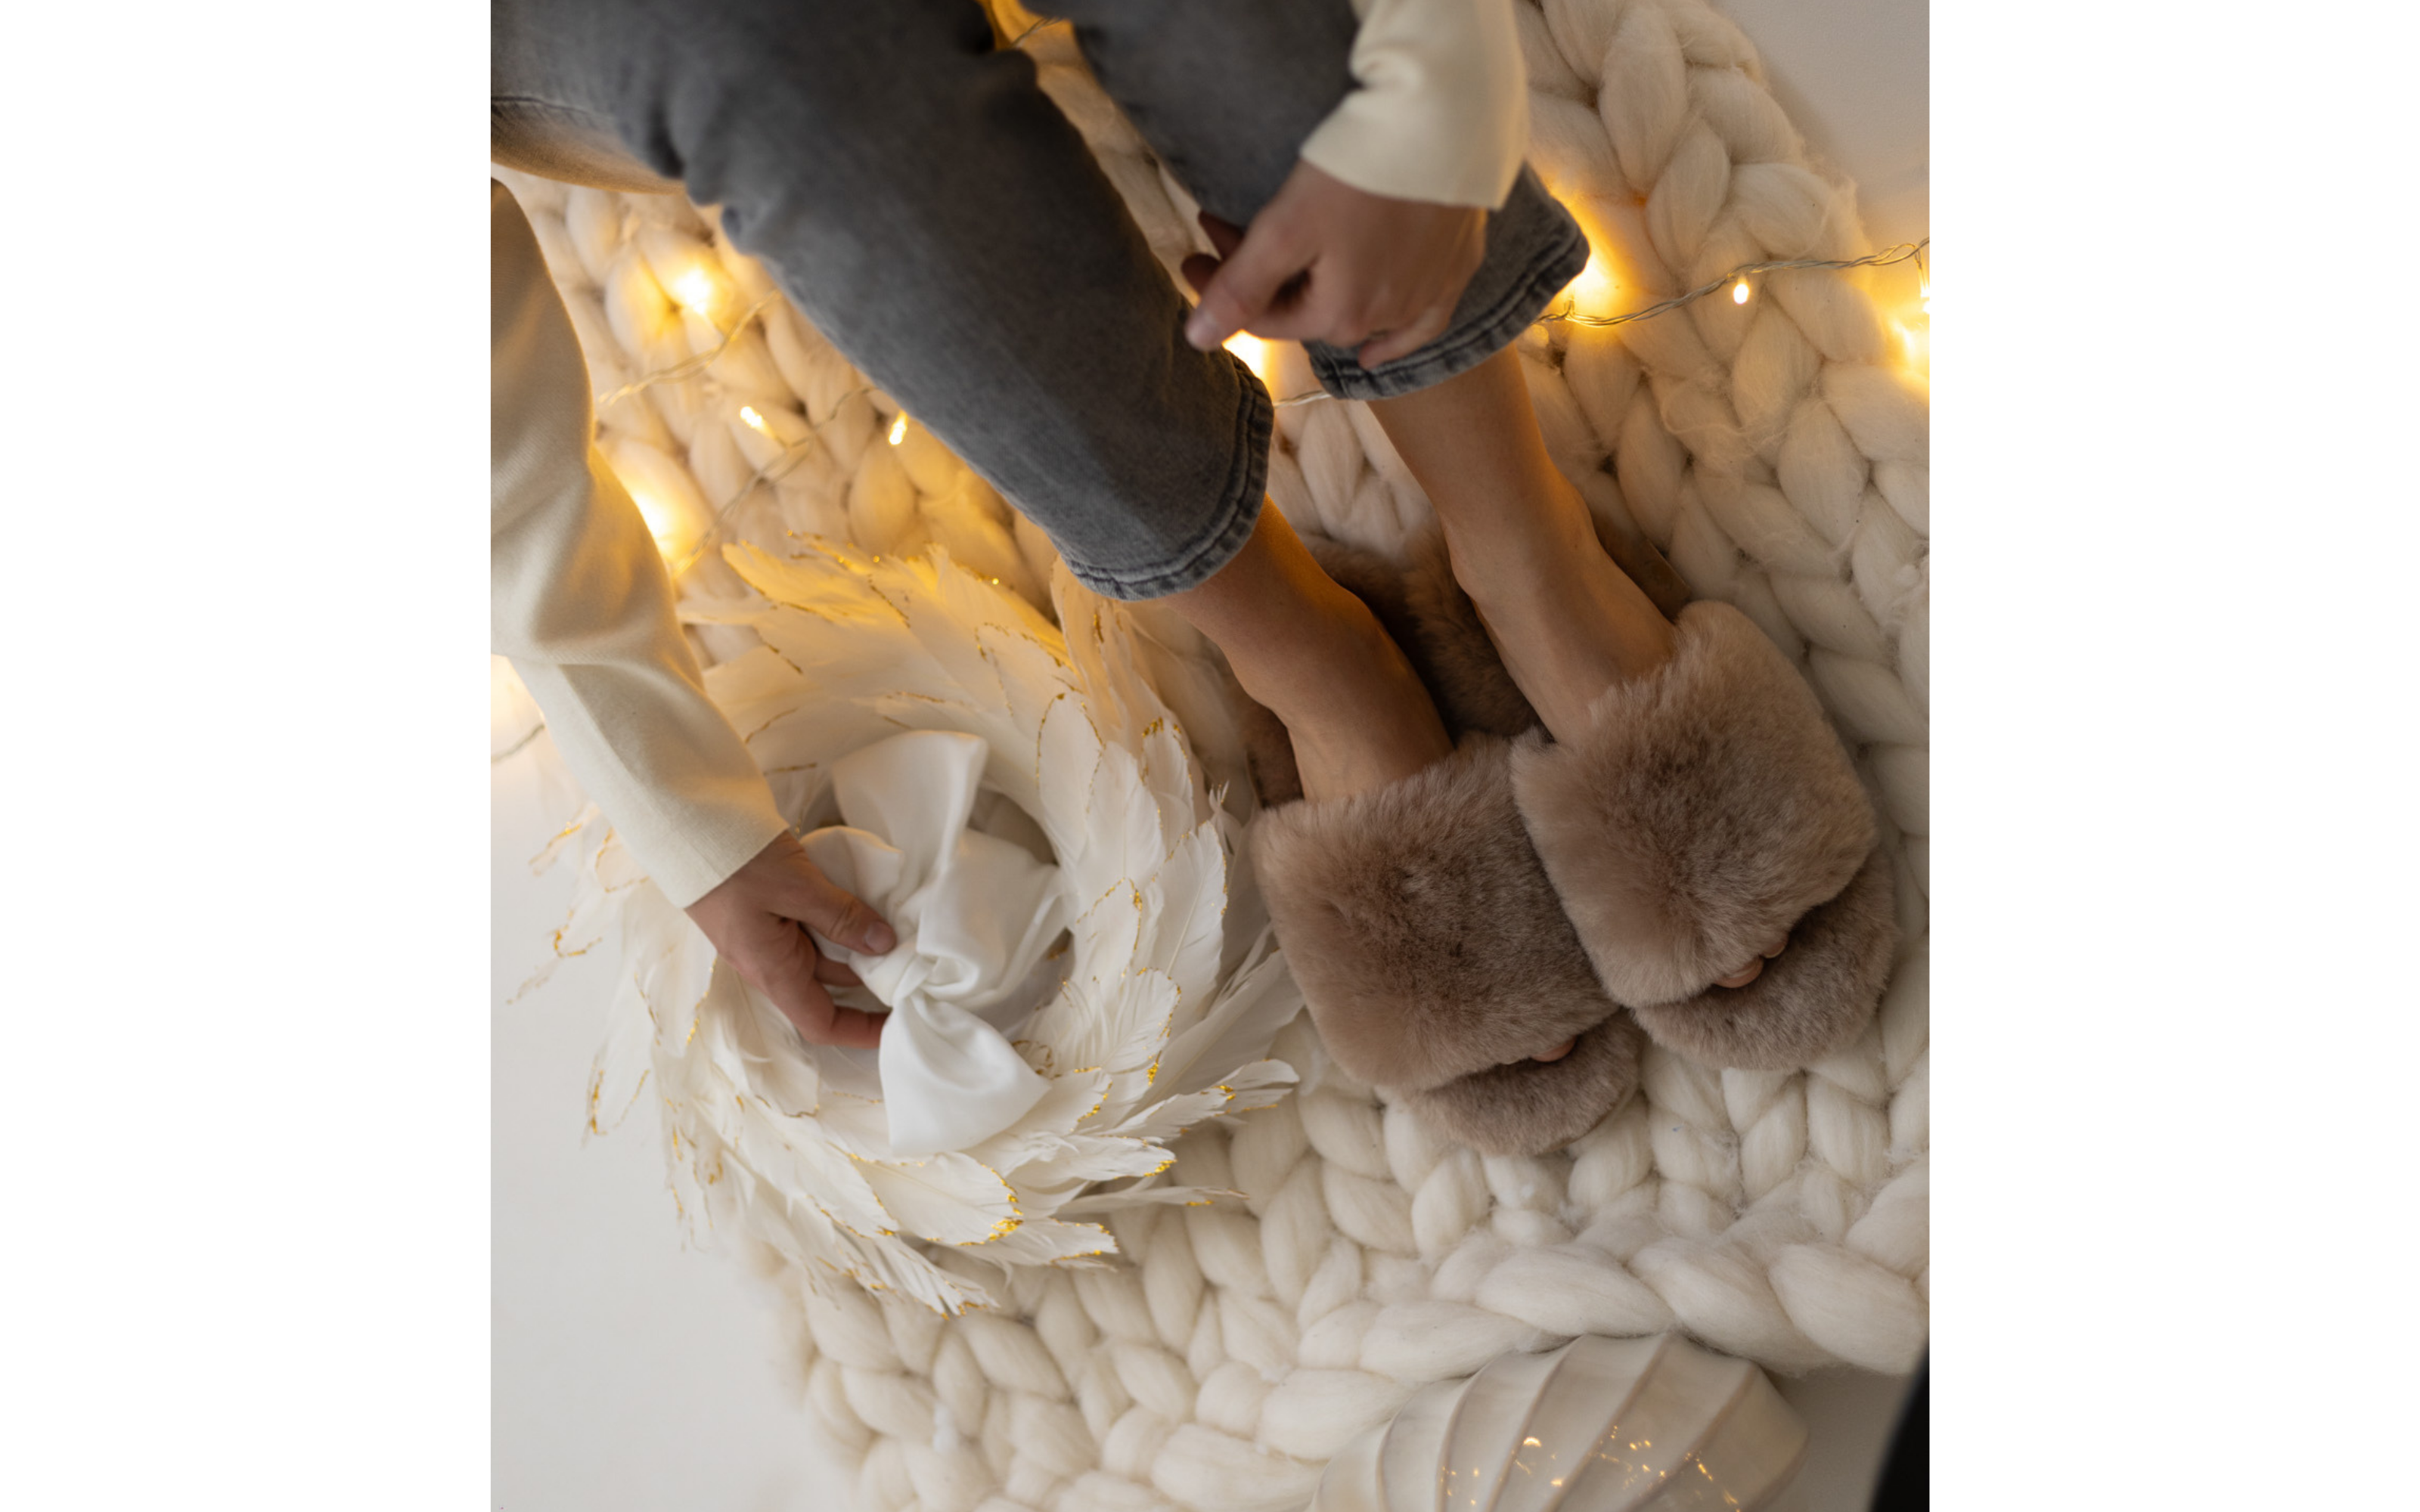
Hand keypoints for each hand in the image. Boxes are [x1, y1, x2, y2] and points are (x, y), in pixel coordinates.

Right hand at [685, 831, 896, 1048]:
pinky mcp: (767, 912)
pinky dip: (841, 923)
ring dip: (859, 948)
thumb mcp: (797, 887)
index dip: (862, 1030)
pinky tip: (867, 905)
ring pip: (824, 955)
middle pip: (829, 988)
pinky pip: (812, 929)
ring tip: (902, 932)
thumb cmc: (736, 862)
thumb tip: (885, 944)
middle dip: (872, 982)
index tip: (900, 1024)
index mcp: (772, 970)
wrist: (686, 827)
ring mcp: (767, 938)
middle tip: (916, 967)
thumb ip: (842, 917)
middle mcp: (770, 962)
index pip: (822, 1023)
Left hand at [1180, 160, 1486, 368]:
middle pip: (1305, 309)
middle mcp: (1383, 321)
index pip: (1263, 316)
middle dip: (1261, 277)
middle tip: (1224, 227)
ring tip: (1283, 266)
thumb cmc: (1360, 171)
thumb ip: (1243, 287)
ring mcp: (1423, 298)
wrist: (1442, 125)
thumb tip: (1198, 340)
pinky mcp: (1455, 271)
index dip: (1219, 286)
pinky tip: (1372, 356)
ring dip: (1315, 291)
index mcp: (1339, 316)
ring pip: (1355, 312)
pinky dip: (1395, 338)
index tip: (1193, 249)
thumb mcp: (1287, 227)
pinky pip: (1421, 323)